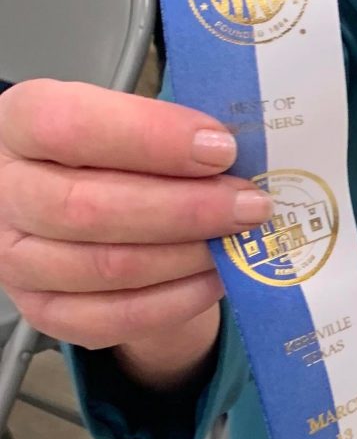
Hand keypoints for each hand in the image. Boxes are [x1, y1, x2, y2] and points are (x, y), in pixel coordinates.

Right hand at [0, 81, 272, 388]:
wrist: (84, 209)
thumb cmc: (111, 154)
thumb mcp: (126, 120)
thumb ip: (166, 130)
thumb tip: (230, 152)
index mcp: (19, 124)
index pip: (69, 127)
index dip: (152, 138)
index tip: (219, 148)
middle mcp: (4, 192)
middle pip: (88, 207)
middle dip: (184, 208)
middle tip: (249, 204)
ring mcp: (14, 258)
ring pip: (107, 266)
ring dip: (187, 255)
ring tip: (239, 240)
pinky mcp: (41, 311)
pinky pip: (112, 318)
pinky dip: (174, 300)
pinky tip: (214, 278)